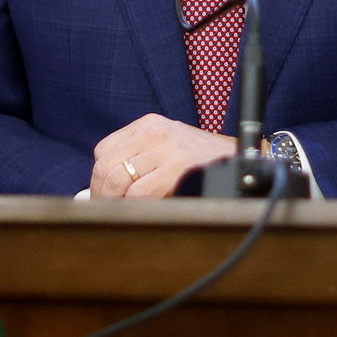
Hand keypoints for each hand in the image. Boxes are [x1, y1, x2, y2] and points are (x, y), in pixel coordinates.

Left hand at [90, 113, 237, 197]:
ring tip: (123, 212)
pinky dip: (134, 207)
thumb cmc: (200, 159)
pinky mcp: (176, 168)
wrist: (238, 160)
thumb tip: (103, 188)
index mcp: (149, 124)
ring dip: (115, 202)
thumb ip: (139, 157)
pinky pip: (140, 193)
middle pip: (107, 165)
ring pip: (119, 179)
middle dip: (101, 193)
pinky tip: (142, 210)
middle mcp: (155, 132)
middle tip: (106, 209)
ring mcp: (166, 149)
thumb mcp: (167, 145)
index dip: (99, 176)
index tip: (101, 194)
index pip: (104, 150)